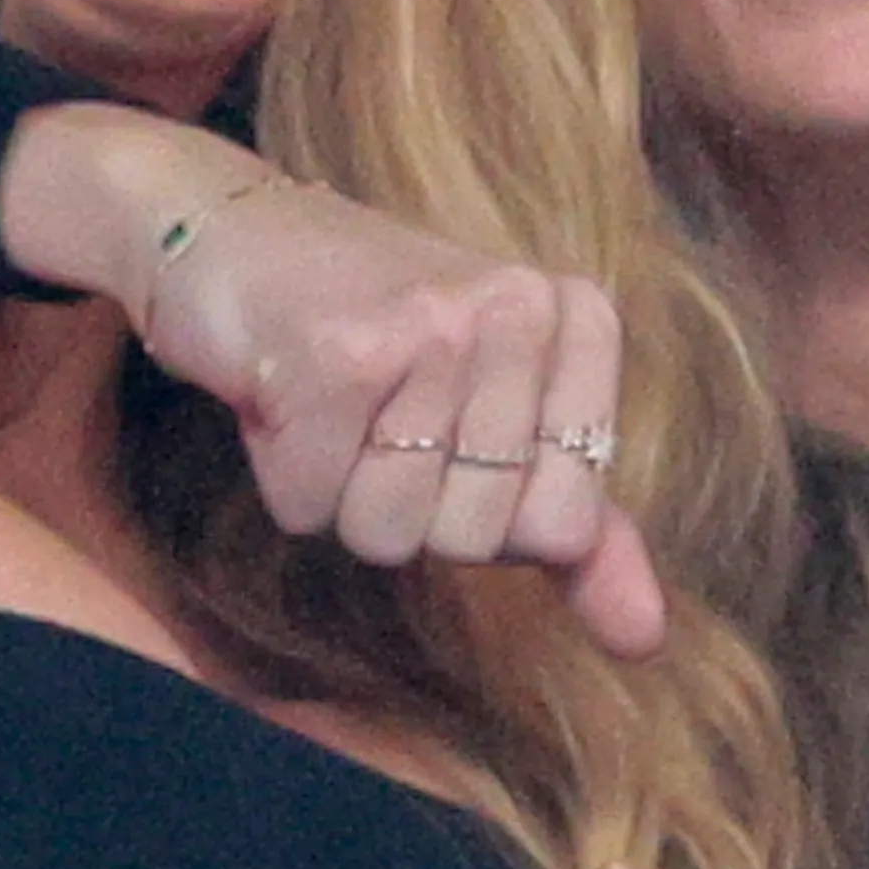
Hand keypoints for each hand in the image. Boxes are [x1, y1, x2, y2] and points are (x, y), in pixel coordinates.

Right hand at [0, 92, 675, 654]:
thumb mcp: (491, 415)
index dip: (488, 513)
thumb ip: (576, 524)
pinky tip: (282, 392)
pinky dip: (284, 474)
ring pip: (392, 534)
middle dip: (409, 505)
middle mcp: (516, 308)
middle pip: (475, 539)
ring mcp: (430, 326)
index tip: (448, 433)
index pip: (564, 526)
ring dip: (340, 494)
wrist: (222, 228)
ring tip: (332, 403)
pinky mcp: (336, 353)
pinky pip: (312, 508)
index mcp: (573, 316)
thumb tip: (645, 640)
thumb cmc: (368, 329)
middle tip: (377, 413)